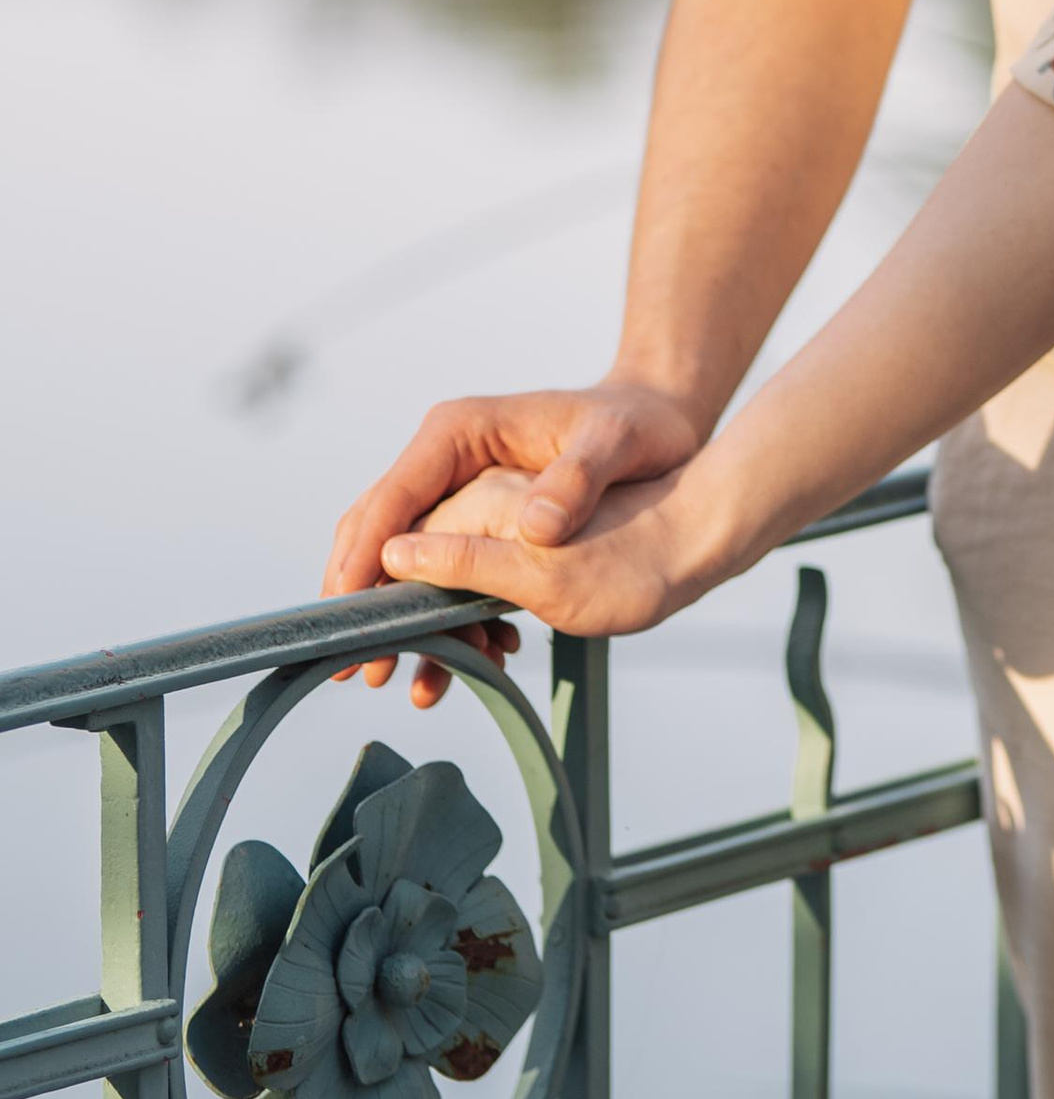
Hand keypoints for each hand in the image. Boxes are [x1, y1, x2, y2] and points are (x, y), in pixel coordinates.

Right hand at [327, 372, 703, 704]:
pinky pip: (438, 567)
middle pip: (377, 527)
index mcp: (459, 432)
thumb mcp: (617, 442)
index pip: (393, 496)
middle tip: (355, 661)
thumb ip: (578, 478)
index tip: (347, 609)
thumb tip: (534, 530)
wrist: (661, 422)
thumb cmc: (638, 423)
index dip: (365, 555)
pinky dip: (436, 612)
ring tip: (391, 676)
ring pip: (399, 554)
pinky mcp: (475, 516)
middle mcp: (445, 458)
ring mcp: (456, 488)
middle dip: (361, 596)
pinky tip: (455, 656)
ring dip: (395, 615)